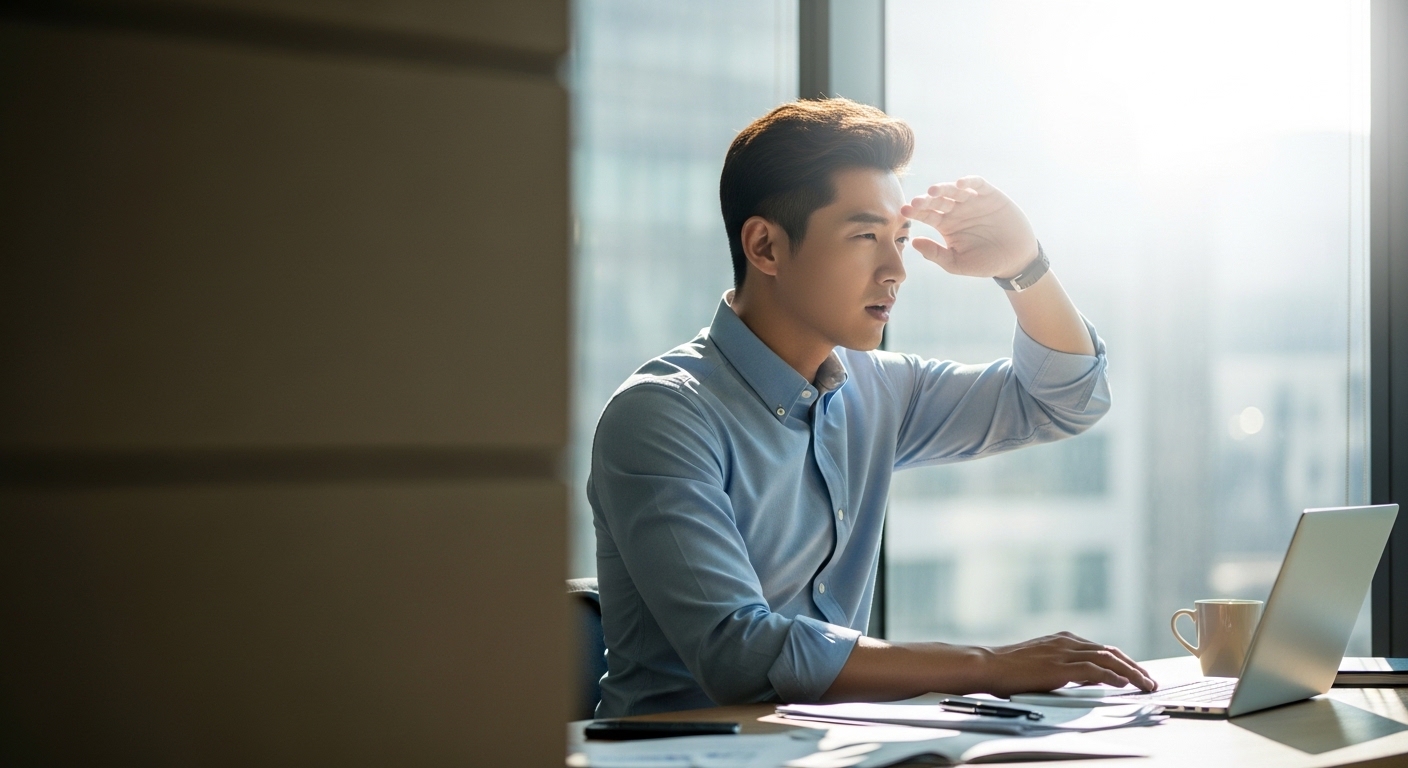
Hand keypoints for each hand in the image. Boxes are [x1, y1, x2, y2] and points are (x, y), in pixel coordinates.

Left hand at [900, 176, 1038, 279]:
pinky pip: (978, 184)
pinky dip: (969, 181)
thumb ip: (936, 254)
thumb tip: (913, 242)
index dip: (915, 212)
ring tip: (933, 191)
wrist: (1015, 259)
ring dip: (943, 188)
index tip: (903, 211)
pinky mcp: (990, 194)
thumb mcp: (957, 263)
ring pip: (954, 190)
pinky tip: (960, 184)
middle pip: (937, 200)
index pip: (926, 215)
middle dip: (926, 200)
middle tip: (915, 202)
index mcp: (945, 224)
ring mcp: (972, 201)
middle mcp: (956, 209)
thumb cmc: (984, 262)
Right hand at [978, 631, 1156, 696]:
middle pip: (1110, 651)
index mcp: (1063, 639)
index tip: (1137, 672)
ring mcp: (1063, 652)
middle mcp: (1066, 642)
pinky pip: (1093, 670)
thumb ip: (1065, 666)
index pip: (1101, 648)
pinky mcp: (1059, 666)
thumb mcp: (1041, 661)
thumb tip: (1088, 678)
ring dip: (1130, 672)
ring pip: (1107, 658)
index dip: (1123, 660)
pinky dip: (1112, 675)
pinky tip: (1123, 683)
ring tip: (1145, 684)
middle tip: (1149, 679)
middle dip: (1134, 666)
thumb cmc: (1010, 667)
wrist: (988, 664)